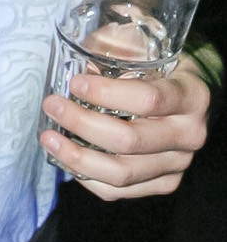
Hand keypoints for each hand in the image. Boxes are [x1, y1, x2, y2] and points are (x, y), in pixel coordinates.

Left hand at [39, 57, 209, 198]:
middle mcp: (190, 134)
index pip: (148, 99)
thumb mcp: (145, 49)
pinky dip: (86, 176)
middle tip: (52, 105)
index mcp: (192, 96)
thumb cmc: (159, 70)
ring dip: (76, 156)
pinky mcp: (164, 183)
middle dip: (82, 123)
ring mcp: (178, 164)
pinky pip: (117, 191)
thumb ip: (115, 50)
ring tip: (48, 138)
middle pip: (129, 140)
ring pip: (121, 172)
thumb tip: (74, 62)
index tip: (75, 83)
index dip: (107, 93)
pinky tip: (65, 158)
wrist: (187, 99)